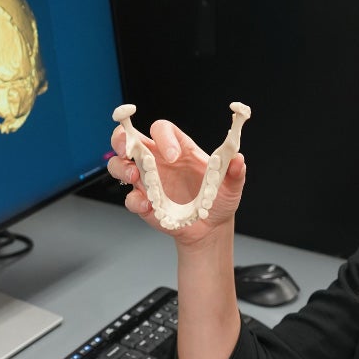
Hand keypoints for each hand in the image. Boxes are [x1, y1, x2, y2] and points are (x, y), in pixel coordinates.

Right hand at [108, 118, 245, 244]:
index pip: (161, 129)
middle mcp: (158, 161)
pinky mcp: (143, 202)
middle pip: (128, 139)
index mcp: (178, 148)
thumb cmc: (217, 201)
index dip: (163, 137)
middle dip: (121, 139)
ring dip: (121, 168)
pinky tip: (148, 206)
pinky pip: (130, 198)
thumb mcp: (230, 186)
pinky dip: (135, 201)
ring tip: (134, 178)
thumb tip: (238, 159)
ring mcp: (147, 181)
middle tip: (127, 148)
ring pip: (119, 165)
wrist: (210, 229)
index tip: (173, 155)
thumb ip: (234, 172)